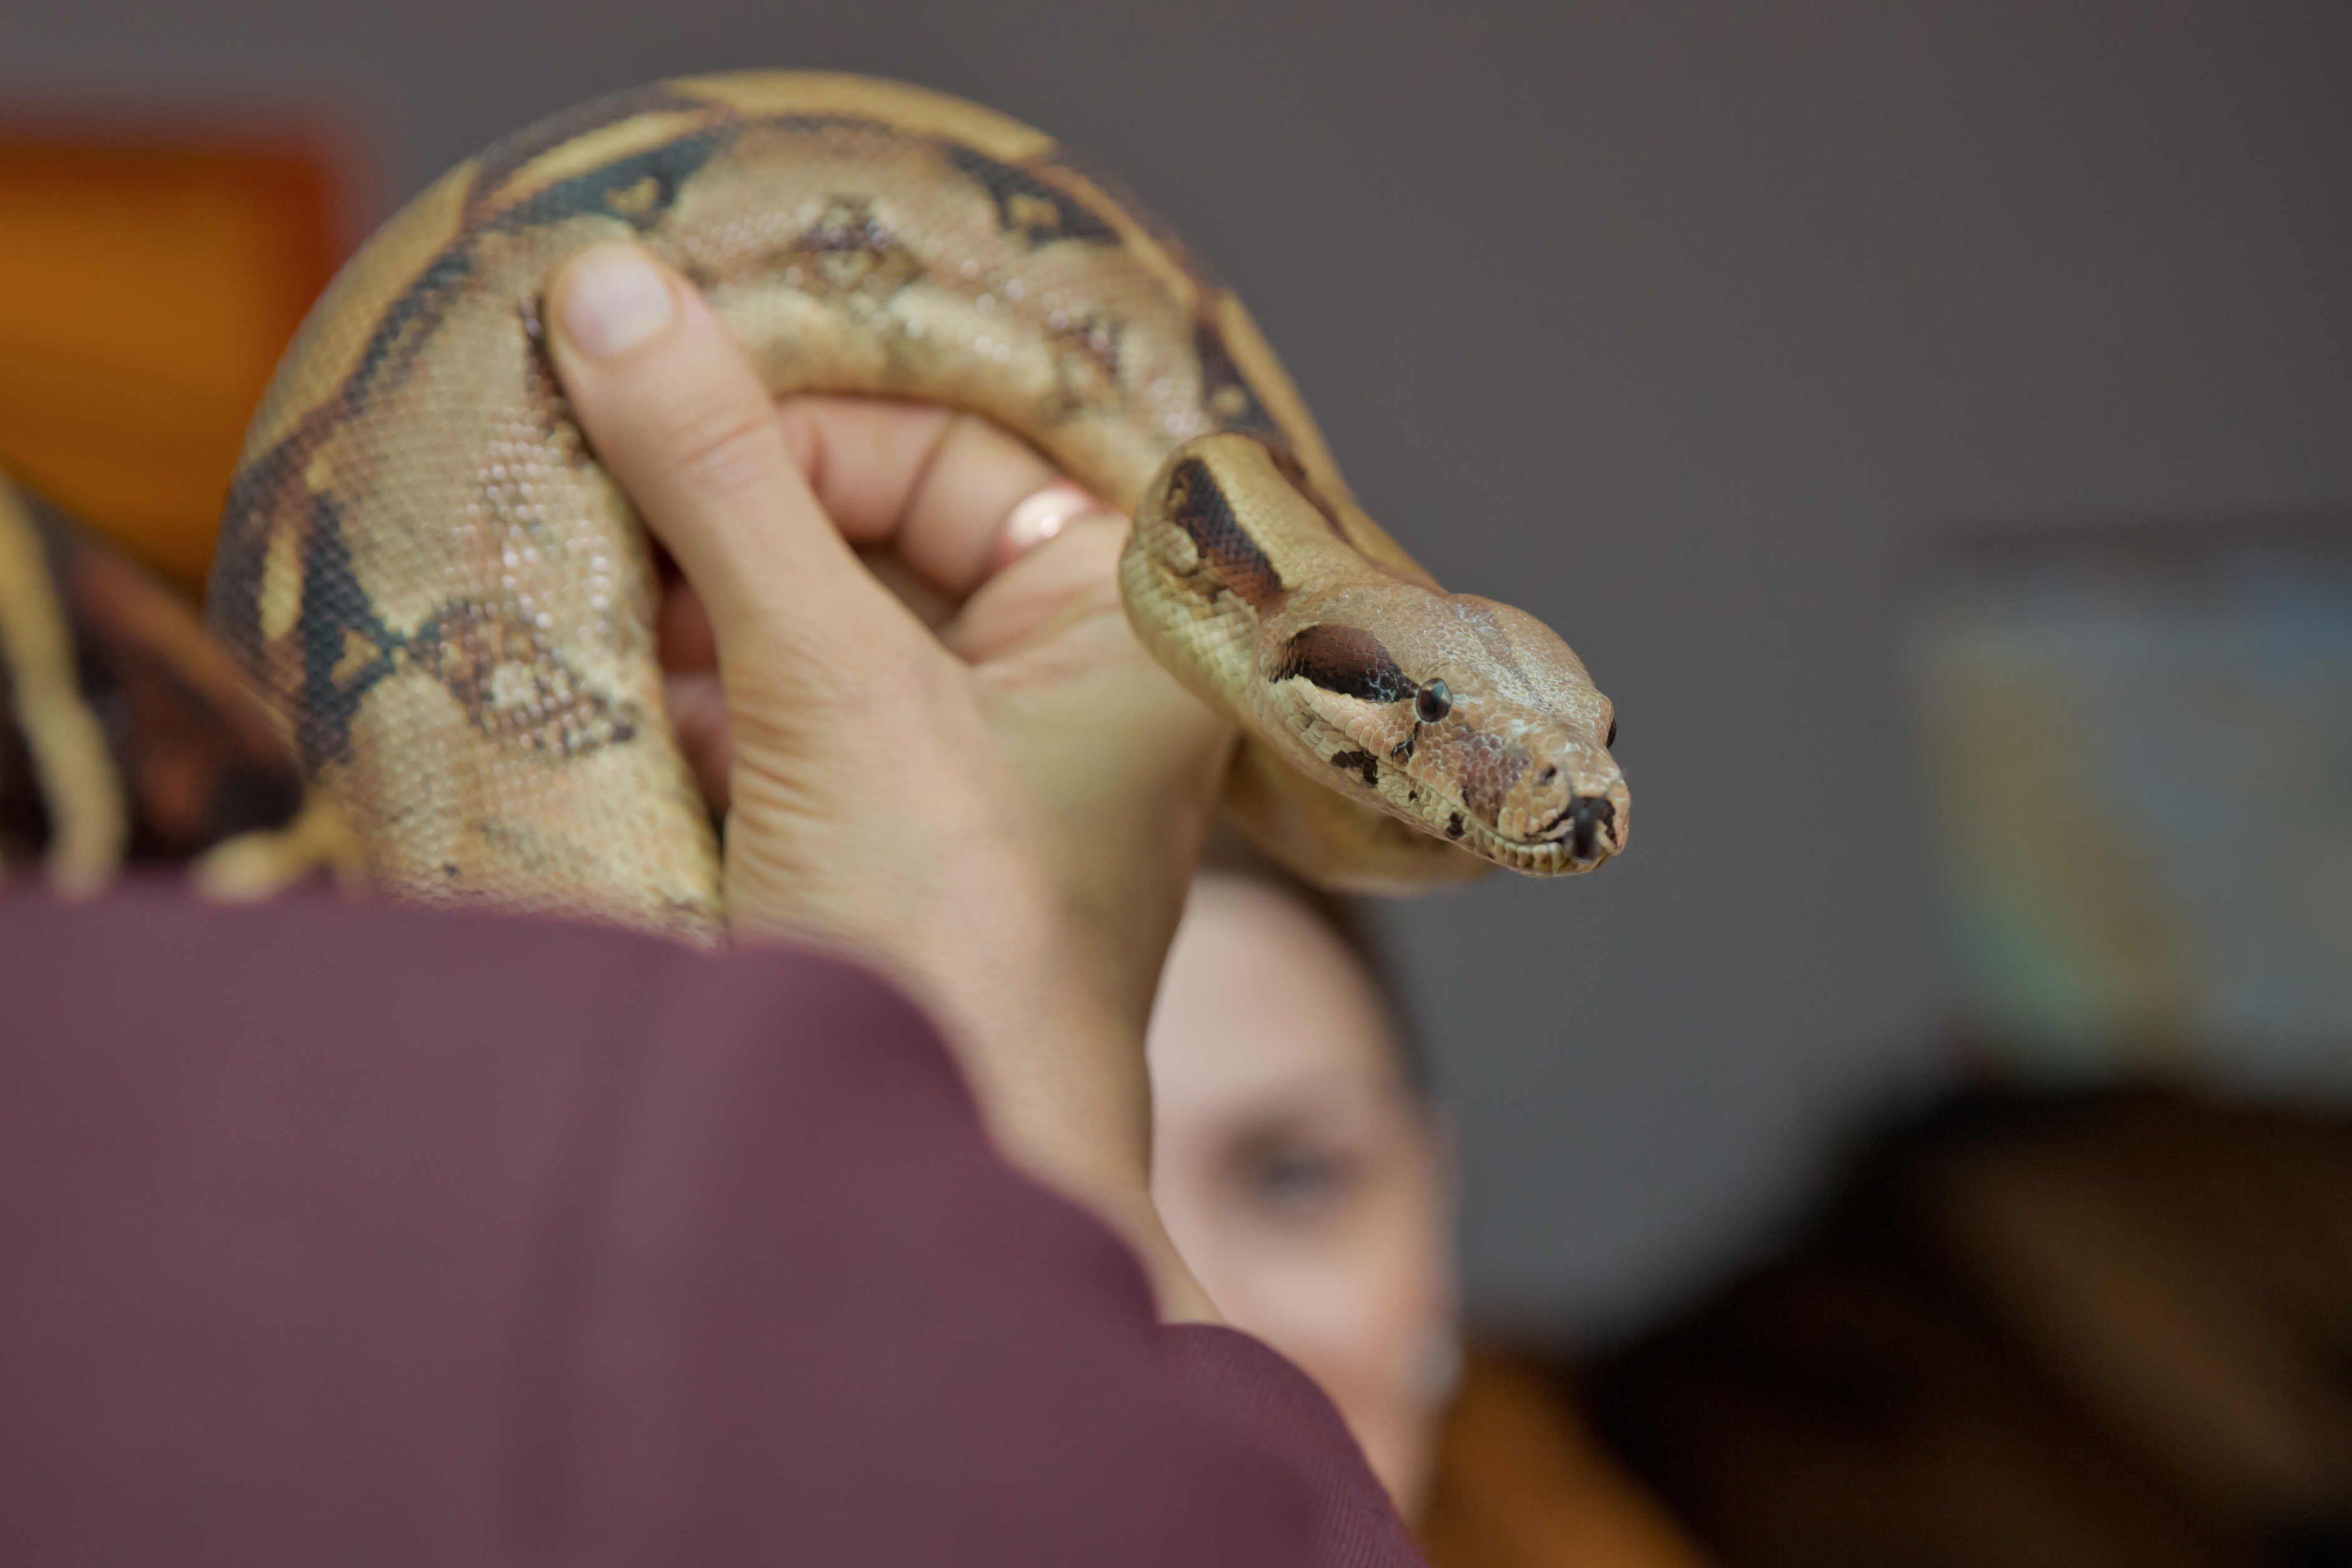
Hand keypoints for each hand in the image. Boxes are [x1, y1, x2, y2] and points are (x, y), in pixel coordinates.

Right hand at [545, 241, 1230, 1319]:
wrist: (923, 1202)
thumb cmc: (948, 951)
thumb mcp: (837, 689)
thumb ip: (728, 481)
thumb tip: (609, 289)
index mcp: (1131, 622)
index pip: (950, 437)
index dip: (794, 402)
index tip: (636, 370)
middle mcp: (1065, 676)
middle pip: (877, 513)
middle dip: (727, 496)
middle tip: (580, 452)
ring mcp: (966, 757)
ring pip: (810, 607)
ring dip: (686, 589)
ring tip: (572, 562)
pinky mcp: (872, 831)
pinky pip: (771, 705)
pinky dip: (683, 686)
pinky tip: (599, 680)